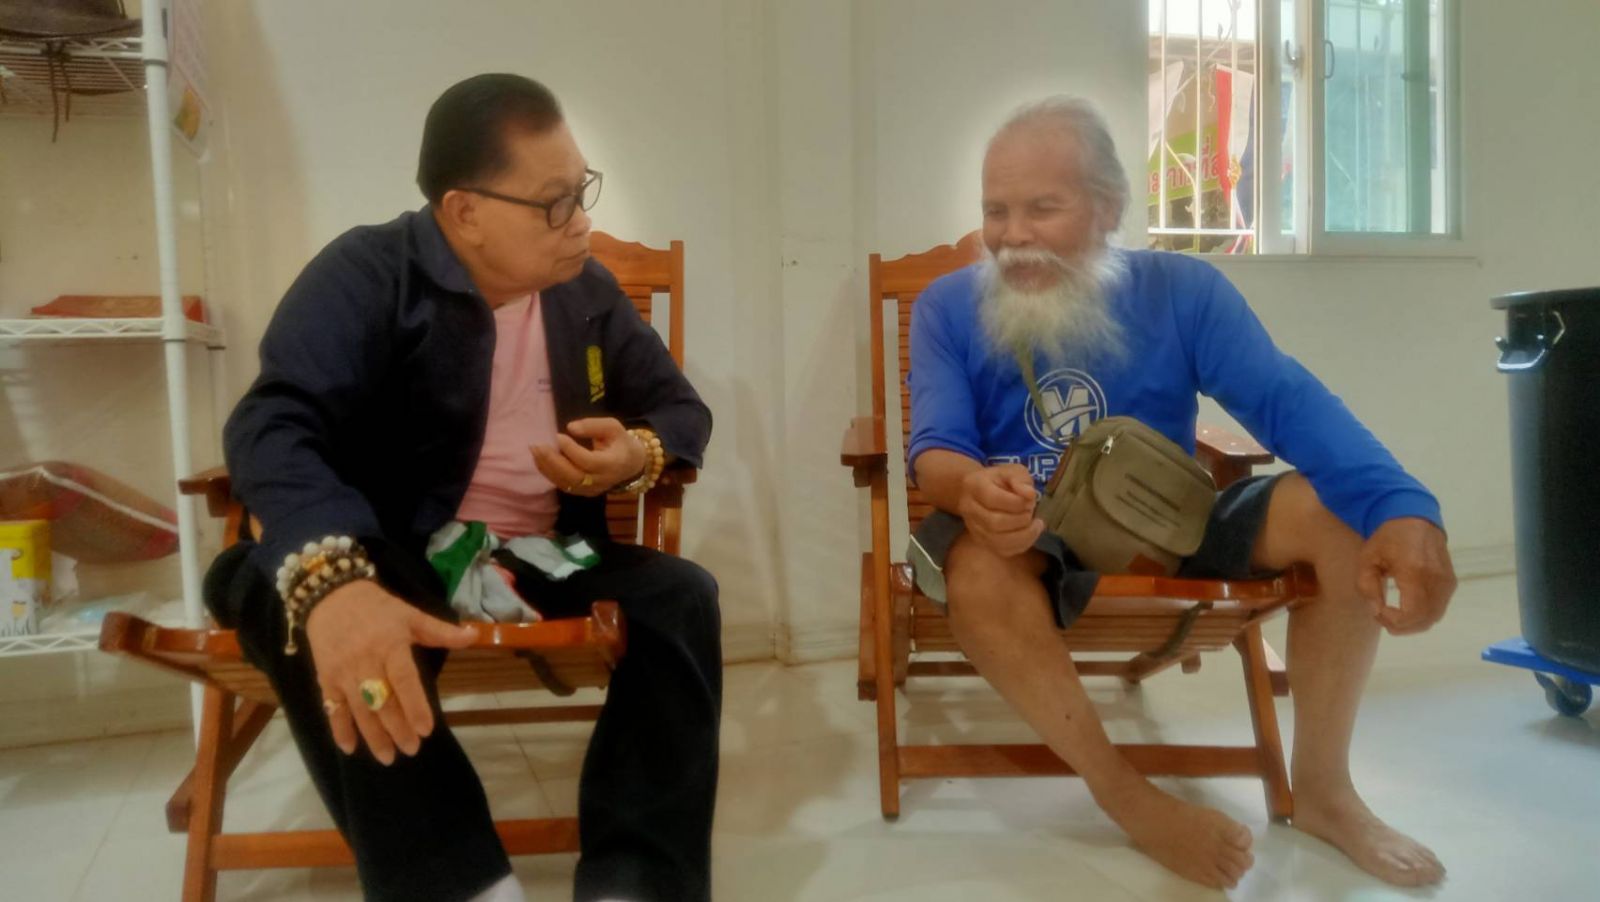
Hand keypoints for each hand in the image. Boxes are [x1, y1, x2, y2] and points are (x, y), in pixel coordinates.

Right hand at [307, 580, 476, 763]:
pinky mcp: (325, 679)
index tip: (426, 729)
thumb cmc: (377, 608)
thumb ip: (440, 631)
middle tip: (411, 749)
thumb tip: (473, 635)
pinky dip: (340, 729)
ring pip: (359, 710)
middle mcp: (365, 662)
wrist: (330, 596)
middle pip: (382, 702)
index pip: (404, 681)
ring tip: (388, 757)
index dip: (415, 706)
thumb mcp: (410, 614)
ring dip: (373, 736)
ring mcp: (343, 673)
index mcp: (390, 645)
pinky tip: (350, 748)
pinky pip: (332, 708)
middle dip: (397, 729)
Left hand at [531, 417, 646, 496]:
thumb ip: (593, 426)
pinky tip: (540, 460)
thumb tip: (571, 428)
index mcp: (612, 464)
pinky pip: (563, 485)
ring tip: (534, 451)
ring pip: (566, 483)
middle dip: (553, 461)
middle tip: (537, 445)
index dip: (571, 450)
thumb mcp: (613, 427)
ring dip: (547, 467)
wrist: (630, 464)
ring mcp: (591, 490)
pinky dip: (549, 473)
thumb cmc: (620, 442)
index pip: (588, 461)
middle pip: (574, 476)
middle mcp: (601, 481)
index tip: (558, 436)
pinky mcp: (582, 492)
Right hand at [957, 464, 1043, 557]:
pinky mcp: (981, 541)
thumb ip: (1021, 479)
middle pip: (994, 522)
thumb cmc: (998, 480)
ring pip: (998, 540)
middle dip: (1020, 519)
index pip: (993, 498)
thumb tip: (1030, 495)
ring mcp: (973, 527)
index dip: (1016, 502)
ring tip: (1036, 525)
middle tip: (1032, 511)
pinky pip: (1002, 550)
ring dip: (1023, 535)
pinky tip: (1030, 534)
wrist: (978, 492)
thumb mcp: (1011, 470)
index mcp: (974, 485)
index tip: (1031, 499)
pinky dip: (1021, 545)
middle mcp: (968, 508)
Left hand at [1356, 518, 1456, 635]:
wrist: (1415, 520)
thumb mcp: (1367, 559)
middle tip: (1383, 617)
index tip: (1378, 612)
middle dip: (1401, 626)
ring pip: (1434, 617)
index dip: (1394, 621)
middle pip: (1424, 620)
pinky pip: (1439, 608)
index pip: (1411, 613)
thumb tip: (1376, 611)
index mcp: (1414, 571)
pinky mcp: (1451, 582)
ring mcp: (1447, 581)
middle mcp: (1435, 579)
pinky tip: (1407, 609)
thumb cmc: (1387, 538)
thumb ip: (1367, 586)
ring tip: (1393, 615)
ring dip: (1413, 624)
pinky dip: (1423, 615)